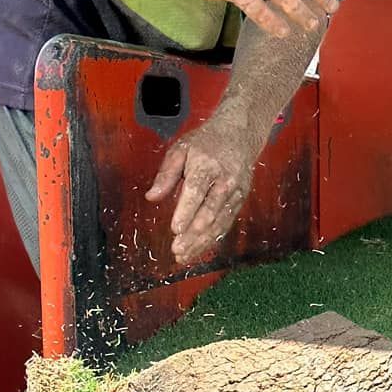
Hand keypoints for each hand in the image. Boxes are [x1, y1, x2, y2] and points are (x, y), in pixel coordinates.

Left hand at [145, 116, 260, 265]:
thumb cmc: (206, 143)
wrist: (239, 135)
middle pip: (209, 212)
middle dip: (193, 233)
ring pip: (219, 222)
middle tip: (178, 250)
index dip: (187, 211)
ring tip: (185, 255)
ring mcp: (235, 192)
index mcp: (207, 165)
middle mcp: (225, 180)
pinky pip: (227, 223)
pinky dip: (213, 238)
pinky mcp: (240, 200)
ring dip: (202, 241)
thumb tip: (151, 197)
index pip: (197, 191)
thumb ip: (166, 175)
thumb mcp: (180, 150)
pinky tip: (199, 248)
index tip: (175, 229)